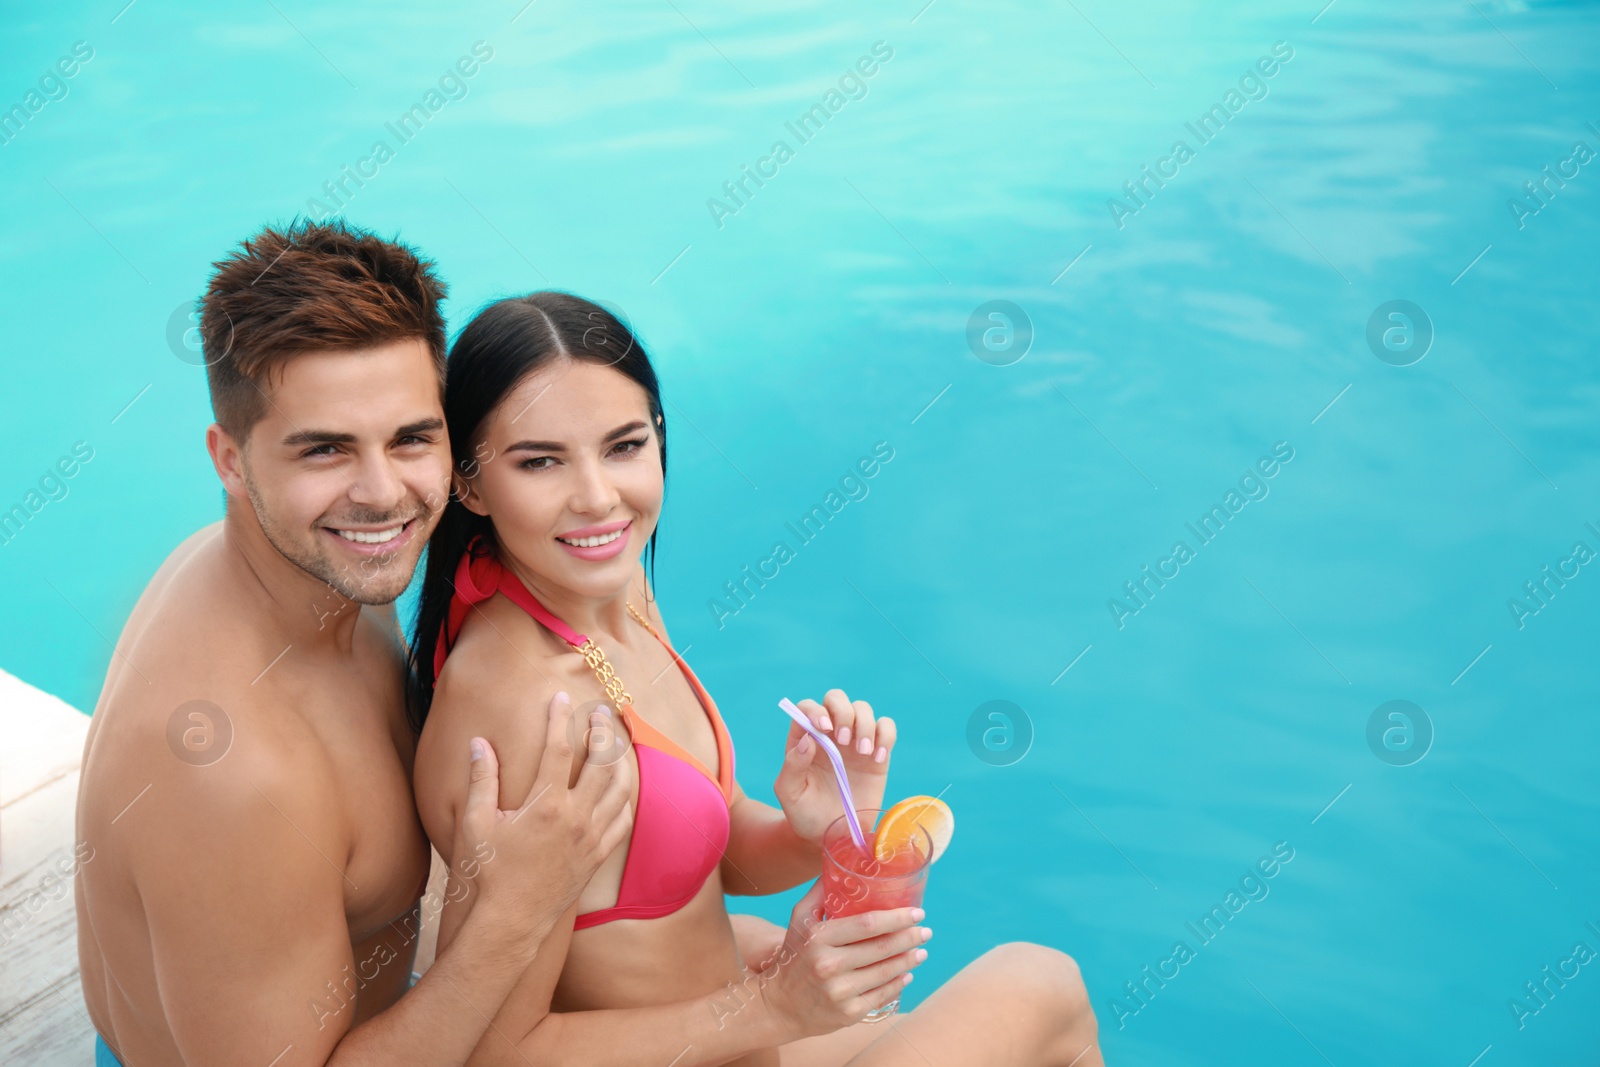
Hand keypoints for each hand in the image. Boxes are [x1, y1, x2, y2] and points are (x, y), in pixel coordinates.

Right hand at [457, 692, 632, 940]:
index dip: (559, 719)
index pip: (558, 749)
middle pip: (600, 762)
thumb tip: (480, 743)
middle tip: (600, 712)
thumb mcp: (475, 824)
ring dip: (620, 761)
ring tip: (615, 743)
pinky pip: (622, 821)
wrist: (511, 922)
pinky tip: (619, 790)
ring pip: (619, 789)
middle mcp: (575, 818)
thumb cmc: (488, 873)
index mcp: (545, 805)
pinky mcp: (597, 856)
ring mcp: (590, 838)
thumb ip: (481, 780)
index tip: (560, 698)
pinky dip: (624, 799)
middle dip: (602, 731)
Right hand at [758, 881, 929, 1039]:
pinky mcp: (848, 1013)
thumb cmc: (793, 956)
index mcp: (819, 938)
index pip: (867, 924)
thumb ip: (820, 892)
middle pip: (881, 948)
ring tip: (921, 951)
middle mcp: (829, 965)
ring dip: (909, 960)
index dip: (897, 918)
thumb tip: (842, 864)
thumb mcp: (800, 920)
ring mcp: (840, 992)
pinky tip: (906, 974)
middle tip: (926, 932)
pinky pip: (882, 995)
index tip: (917, 913)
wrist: (779, 1005)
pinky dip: (899, 984)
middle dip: (910, 938)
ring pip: (886, 973)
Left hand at [773, 689, 895, 844]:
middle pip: (837, 699)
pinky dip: (886, 736)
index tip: (824, 728)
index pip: (808, 708)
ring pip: (863, 709)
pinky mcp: (877, 754)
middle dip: (843, 711)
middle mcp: (830, 734)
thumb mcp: (790, 793)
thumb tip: (808, 738)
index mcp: (805, 738)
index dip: (816, 711)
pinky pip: (886, 729)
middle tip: (844, 740)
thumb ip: (793, 765)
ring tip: (863, 752)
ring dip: (864, 724)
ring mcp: (855, 742)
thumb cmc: (804, 814)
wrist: (833, 837)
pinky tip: (878, 758)